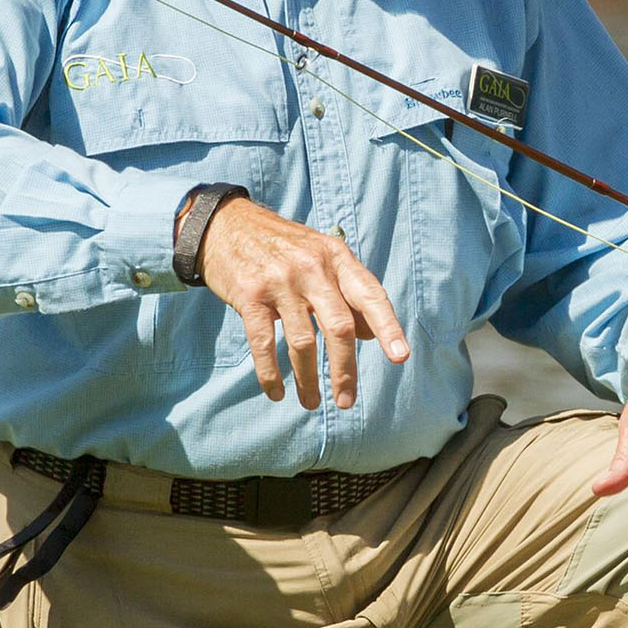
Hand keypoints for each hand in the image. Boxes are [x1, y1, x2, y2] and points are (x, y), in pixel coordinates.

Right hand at [196, 198, 408, 410]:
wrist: (227, 224)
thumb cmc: (283, 248)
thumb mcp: (322, 259)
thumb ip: (348, 292)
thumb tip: (372, 336)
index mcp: (337, 257)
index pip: (370, 295)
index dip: (388, 327)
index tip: (400, 357)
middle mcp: (312, 268)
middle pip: (339, 327)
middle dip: (345, 370)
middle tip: (347, 401)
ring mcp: (280, 281)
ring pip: (303, 342)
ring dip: (308, 380)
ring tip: (312, 403)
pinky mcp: (250, 295)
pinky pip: (264, 343)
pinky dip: (271, 374)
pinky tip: (277, 392)